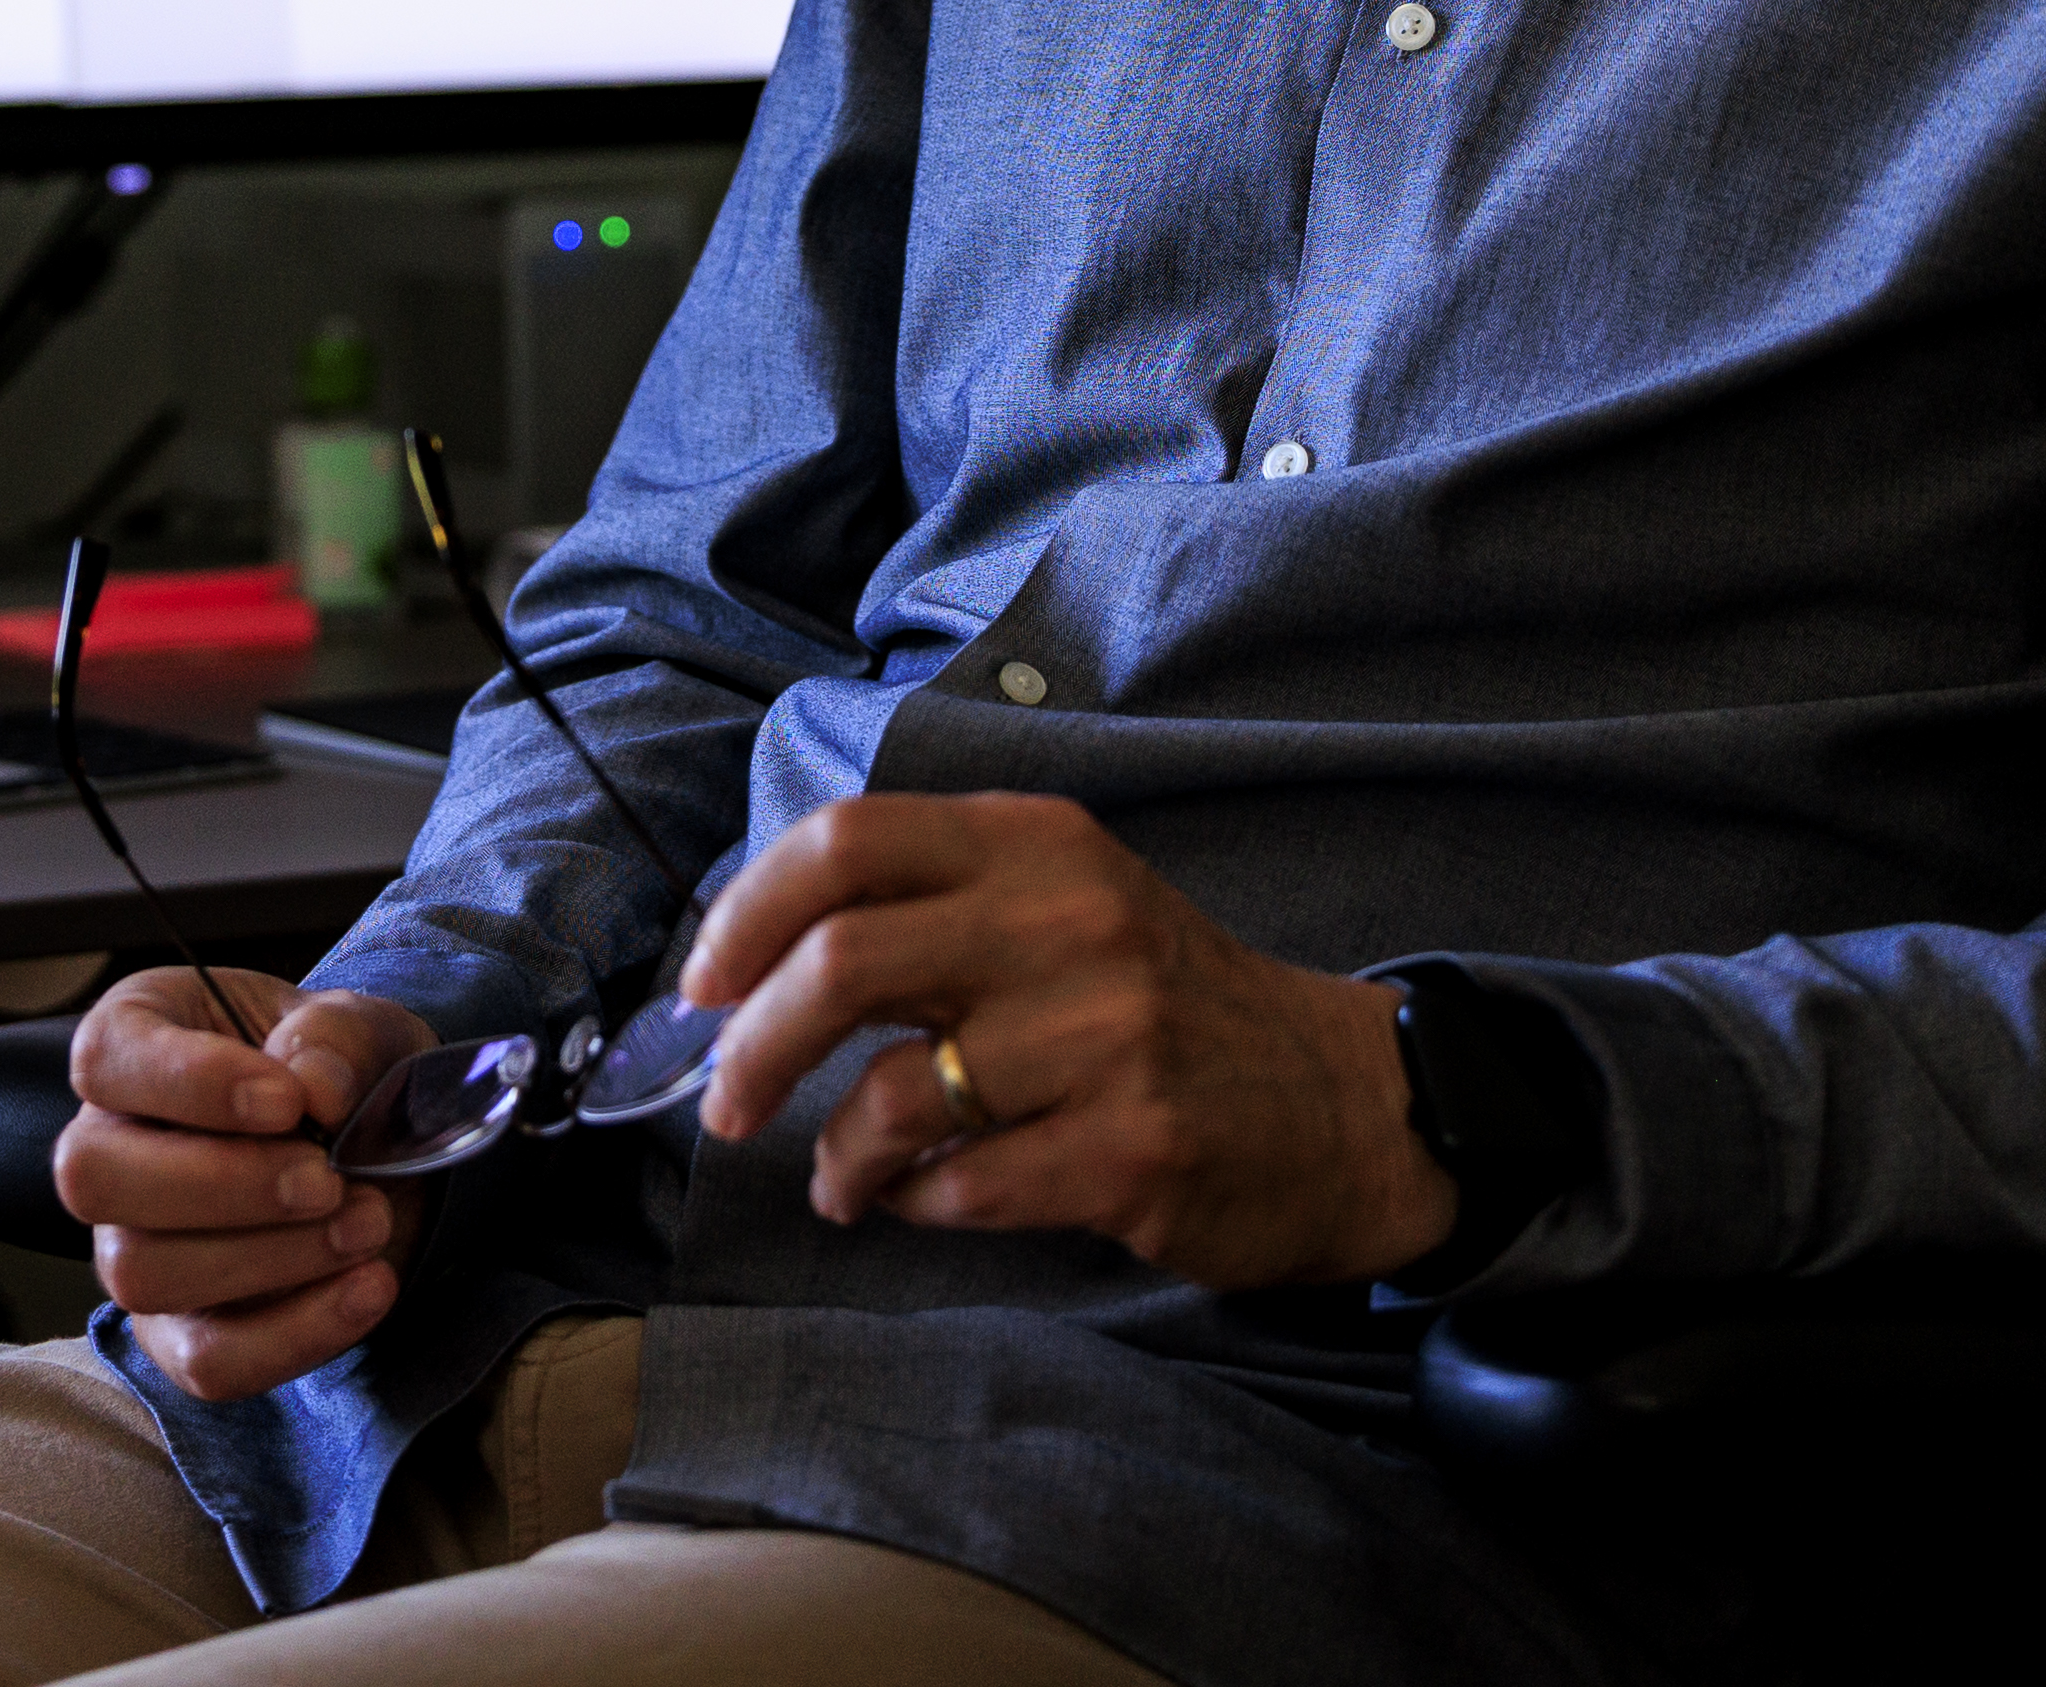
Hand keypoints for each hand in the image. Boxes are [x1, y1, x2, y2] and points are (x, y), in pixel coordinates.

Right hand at [56, 967, 440, 1399]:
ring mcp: (129, 1244)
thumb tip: (314, 1086)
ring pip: (140, 1274)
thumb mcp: (360, 1028)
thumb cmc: (342, 1070)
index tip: (288, 1101)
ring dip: (268, 1258)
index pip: (105, 1057)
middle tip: (326, 1180)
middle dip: (221, 1185)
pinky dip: (294, 1333)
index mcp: (136, 1039)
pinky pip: (204, 1360)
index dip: (188, 1082)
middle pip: (93, 1177)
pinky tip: (368, 1287)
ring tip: (366, 1224)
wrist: (382, 1154)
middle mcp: (108, 1144)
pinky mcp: (176, 1331)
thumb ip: (337, 1039)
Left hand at [681, 792, 1452, 1293]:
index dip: (746, 913)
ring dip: (835, 1155)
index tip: (704, 984)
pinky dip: (913, 1203)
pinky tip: (923, 1201)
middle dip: (750, 1045)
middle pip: (843, 961)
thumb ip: (934, 911)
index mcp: (1038, 846)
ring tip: (840, 1179)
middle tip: (724, 1102)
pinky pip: (962, 1187)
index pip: (848, 841)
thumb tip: (753, 961)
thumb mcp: (1066, 906)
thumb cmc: (1167, 1007)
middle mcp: (1072, 923)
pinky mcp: (1134, 1150)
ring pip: (892, 1095)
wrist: (1341, 1104)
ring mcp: (1109, 1039)